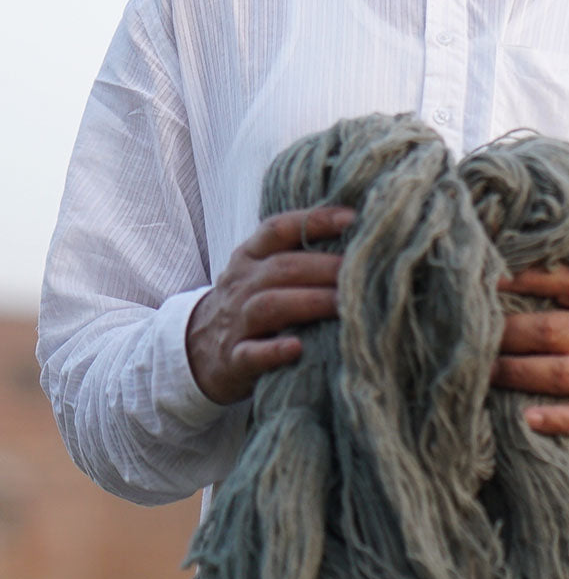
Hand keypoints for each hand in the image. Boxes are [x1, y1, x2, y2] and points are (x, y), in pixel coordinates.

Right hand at [185, 205, 353, 404]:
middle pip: (282, 267)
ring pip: (269, 305)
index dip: (316, 220)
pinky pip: (250, 354)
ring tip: (343, 305)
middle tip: (362, 271)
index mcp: (251, 255)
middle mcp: (242, 282)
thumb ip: (298, 252)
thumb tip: (358, 234)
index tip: (353, 218)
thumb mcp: (261, 269)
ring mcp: (236, 321)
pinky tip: (297, 347)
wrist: (197, 349)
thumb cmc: (249, 301)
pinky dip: (273, 351)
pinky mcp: (233, 360)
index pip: (280, 228)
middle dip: (325, 267)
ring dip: (310, 302)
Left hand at [492, 265, 568, 438]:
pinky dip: (553, 418)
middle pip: (552, 331)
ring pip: (558, 373)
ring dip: (517, 372)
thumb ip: (568, 288)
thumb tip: (512, 272)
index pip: (567, 282)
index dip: (530, 279)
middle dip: (510, 332)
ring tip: (484, 371)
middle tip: (476, 333)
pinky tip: (527, 417)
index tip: (496, 279)